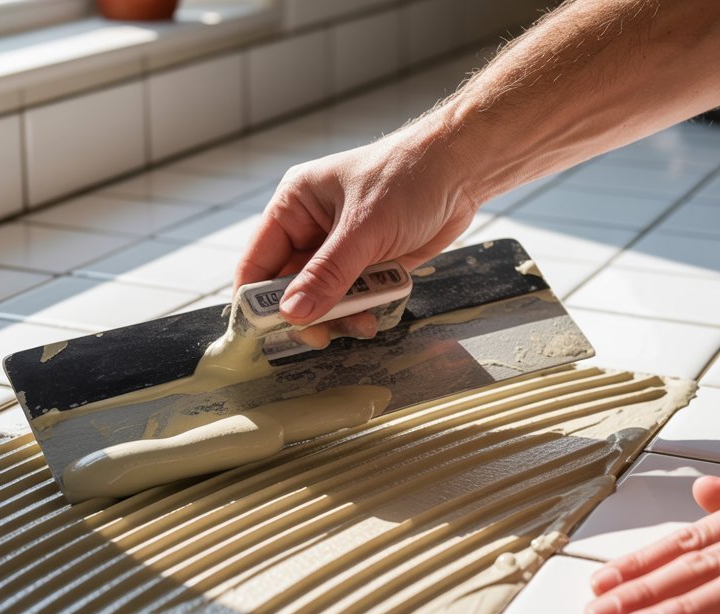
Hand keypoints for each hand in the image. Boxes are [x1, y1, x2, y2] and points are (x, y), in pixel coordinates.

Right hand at [235, 121, 479, 346]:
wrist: (462, 171)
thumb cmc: (408, 178)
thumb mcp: (364, 229)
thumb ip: (327, 275)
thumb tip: (292, 314)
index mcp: (294, 205)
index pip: (257, 261)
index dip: (256, 300)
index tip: (267, 332)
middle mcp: (310, 228)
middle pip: (288, 289)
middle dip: (305, 314)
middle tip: (321, 337)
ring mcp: (339, 249)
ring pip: (321, 300)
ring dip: (338, 317)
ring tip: (361, 323)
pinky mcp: (366, 264)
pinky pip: (351, 299)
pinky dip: (361, 311)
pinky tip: (375, 314)